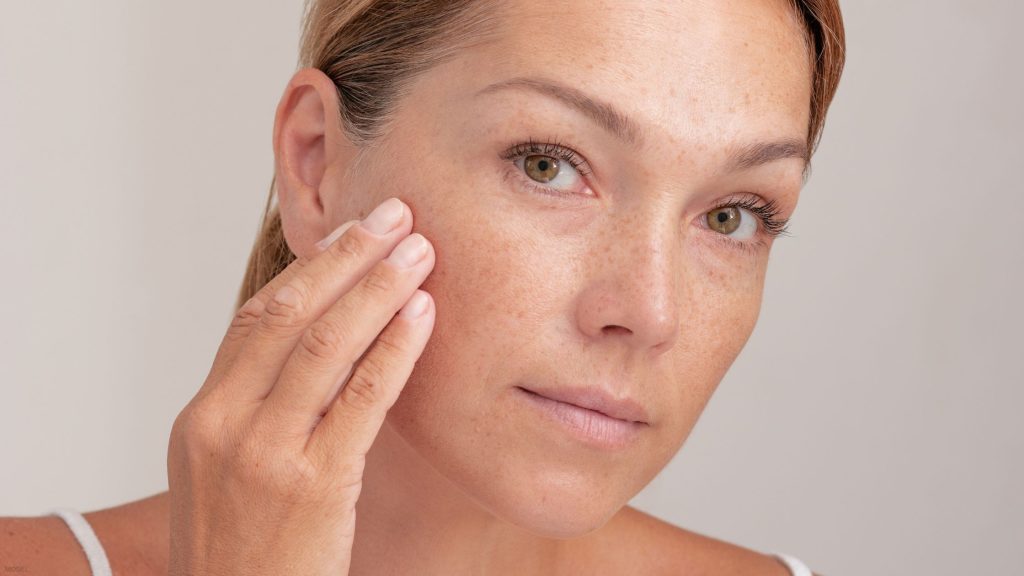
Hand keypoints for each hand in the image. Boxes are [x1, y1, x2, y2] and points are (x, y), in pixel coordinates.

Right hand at [166, 197, 434, 574]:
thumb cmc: (243, 550)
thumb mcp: (227, 473)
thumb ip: (258, 410)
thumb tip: (314, 350)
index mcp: (203, 416)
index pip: (257, 318)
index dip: (310, 269)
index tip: (353, 233)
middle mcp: (226, 424)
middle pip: (289, 315)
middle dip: (347, 258)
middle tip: (395, 215)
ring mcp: (266, 453)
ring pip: (326, 345)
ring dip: (378, 289)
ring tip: (420, 250)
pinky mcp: (313, 484)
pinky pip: (362, 398)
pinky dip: (394, 349)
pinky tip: (423, 315)